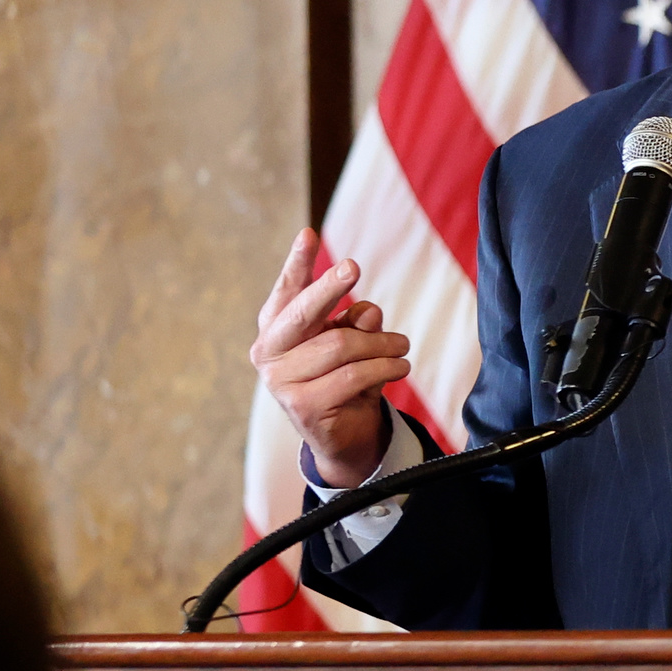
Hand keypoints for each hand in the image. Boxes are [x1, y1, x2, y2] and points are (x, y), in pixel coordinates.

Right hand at [252, 229, 409, 484]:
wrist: (344, 436)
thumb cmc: (345, 379)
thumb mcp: (351, 344)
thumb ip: (354, 323)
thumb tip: (367, 311)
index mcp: (275, 330)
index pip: (286, 292)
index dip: (297, 263)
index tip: (308, 233)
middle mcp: (268, 352)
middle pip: (303, 311)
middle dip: (329, 286)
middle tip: (353, 266)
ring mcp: (280, 381)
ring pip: (340, 345)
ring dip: (381, 343)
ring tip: (402, 346)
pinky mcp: (302, 405)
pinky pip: (353, 375)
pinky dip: (384, 368)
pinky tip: (400, 366)